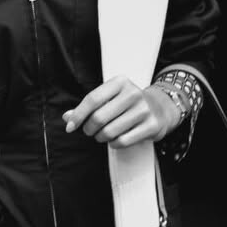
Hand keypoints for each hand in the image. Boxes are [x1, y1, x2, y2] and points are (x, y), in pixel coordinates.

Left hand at [62, 76, 179, 146]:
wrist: (160, 109)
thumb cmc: (128, 104)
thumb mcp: (109, 98)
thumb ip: (88, 107)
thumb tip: (67, 117)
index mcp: (120, 82)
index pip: (92, 99)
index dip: (78, 115)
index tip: (70, 127)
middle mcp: (133, 93)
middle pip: (99, 118)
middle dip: (89, 129)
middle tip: (90, 131)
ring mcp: (143, 110)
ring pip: (109, 132)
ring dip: (101, 138)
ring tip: (103, 135)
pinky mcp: (151, 126)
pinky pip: (122, 141)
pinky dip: (114, 144)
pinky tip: (116, 139)